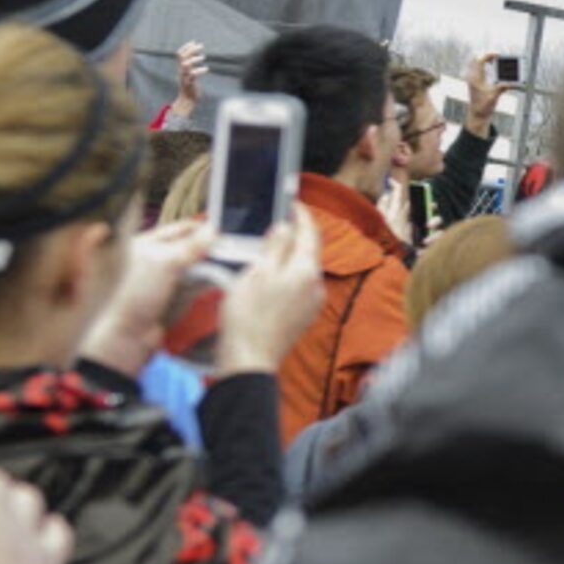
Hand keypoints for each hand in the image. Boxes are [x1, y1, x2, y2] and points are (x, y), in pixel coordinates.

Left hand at [78, 220, 215, 377]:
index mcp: (144, 244)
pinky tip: (218, 279)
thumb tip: (212, 231)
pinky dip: (206, 282)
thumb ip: (191, 246)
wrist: (129, 334)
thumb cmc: (134, 295)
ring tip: (227, 262)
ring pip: (193, 267)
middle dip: (206, 248)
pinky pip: (194, 285)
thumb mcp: (166, 263)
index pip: (176, 229)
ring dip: (208, 265)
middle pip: (186, 248)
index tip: (218, 229)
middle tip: (227, 247)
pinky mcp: (172, 298)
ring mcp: (163, 279)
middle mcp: (153, 260)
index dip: (197, 228)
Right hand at [170, 41, 208, 116]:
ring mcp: (184, 77)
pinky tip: (206, 69)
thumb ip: (190, 65)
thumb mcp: (189, 73)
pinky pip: (192, 75)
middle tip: (201, 46)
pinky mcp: (189, 84)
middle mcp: (181, 71)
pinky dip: (199, 70)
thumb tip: (196, 54)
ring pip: (185, 65)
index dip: (186, 47)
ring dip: (194, 59)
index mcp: (180, 68)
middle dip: (191, 50)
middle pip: (182, 57)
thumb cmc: (190, 86)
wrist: (187, 100)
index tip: (194, 42)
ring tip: (203, 57)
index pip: (179, 54)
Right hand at [216, 209, 323, 375]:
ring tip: (269, 248)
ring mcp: (312, 303)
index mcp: (307, 270)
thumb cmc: (248, 315)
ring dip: (290, 257)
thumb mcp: (257, 273)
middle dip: (295, 236)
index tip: (292, 203)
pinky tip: (270, 277)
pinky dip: (287, 276)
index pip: (310, 234)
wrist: (249, 361)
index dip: (302, 216)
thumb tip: (287, 228)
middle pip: (308, 252)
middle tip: (278, 223)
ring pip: (303, 270)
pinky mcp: (302, 317)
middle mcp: (316, 285)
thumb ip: (275, 248)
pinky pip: (298, 287)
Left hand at [464, 54, 506, 134]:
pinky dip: (484, 66)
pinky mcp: (474, 82)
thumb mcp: (494, 97)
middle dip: (487, 57)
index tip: (498, 55)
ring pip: (476, 64)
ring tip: (495, 61)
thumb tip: (510, 83)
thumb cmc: (483, 107)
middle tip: (497, 57)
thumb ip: (502, 88)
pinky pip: (477, 69)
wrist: (477, 115)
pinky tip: (491, 68)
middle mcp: (472, 77)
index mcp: (476, 79)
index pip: (480, 61)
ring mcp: (472, 79)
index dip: (489, 55)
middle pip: (476, 60)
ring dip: (485, 61)